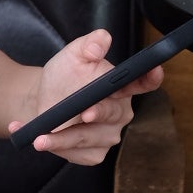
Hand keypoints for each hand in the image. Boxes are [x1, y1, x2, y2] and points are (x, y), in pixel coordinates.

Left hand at [8, 29, 162, 165]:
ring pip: (89, 138)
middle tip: (84, 113)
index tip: (154, 70)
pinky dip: (55, 147)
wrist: (42, 100)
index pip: (143, 82)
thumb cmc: (64, 77)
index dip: (150, 77)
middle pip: (112, 114)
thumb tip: (101, 39)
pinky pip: (77, 153)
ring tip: (40, 136)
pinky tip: (38, 139)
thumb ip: (88, 45)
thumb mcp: (72, 56)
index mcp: (121, 87)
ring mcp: (107, 135)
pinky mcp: (93, 154)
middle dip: (97, 113)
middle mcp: (119, 113)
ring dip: (63, 138)